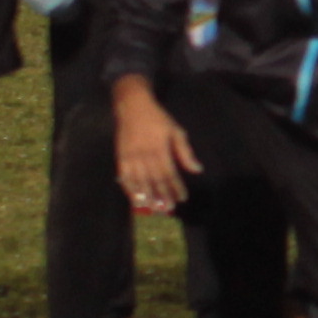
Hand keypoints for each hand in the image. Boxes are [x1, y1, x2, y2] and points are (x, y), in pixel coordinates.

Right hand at [119, 98, 199, 215]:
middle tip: (168, 210)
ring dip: (146, 197)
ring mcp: (131, 157)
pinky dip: (130, 189)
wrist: (132, 107)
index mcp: (160, 149)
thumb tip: (197, 170)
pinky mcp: (120, 158)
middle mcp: (144, 155)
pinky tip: (135, 200)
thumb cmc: (158, 120)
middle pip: (154, 180)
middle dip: (161, 196)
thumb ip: (185, 152)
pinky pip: (124, 177)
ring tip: (153, 210)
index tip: (182, 198)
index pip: (169, 173)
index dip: (176, 187)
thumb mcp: (176, 131)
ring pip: (139, 181)